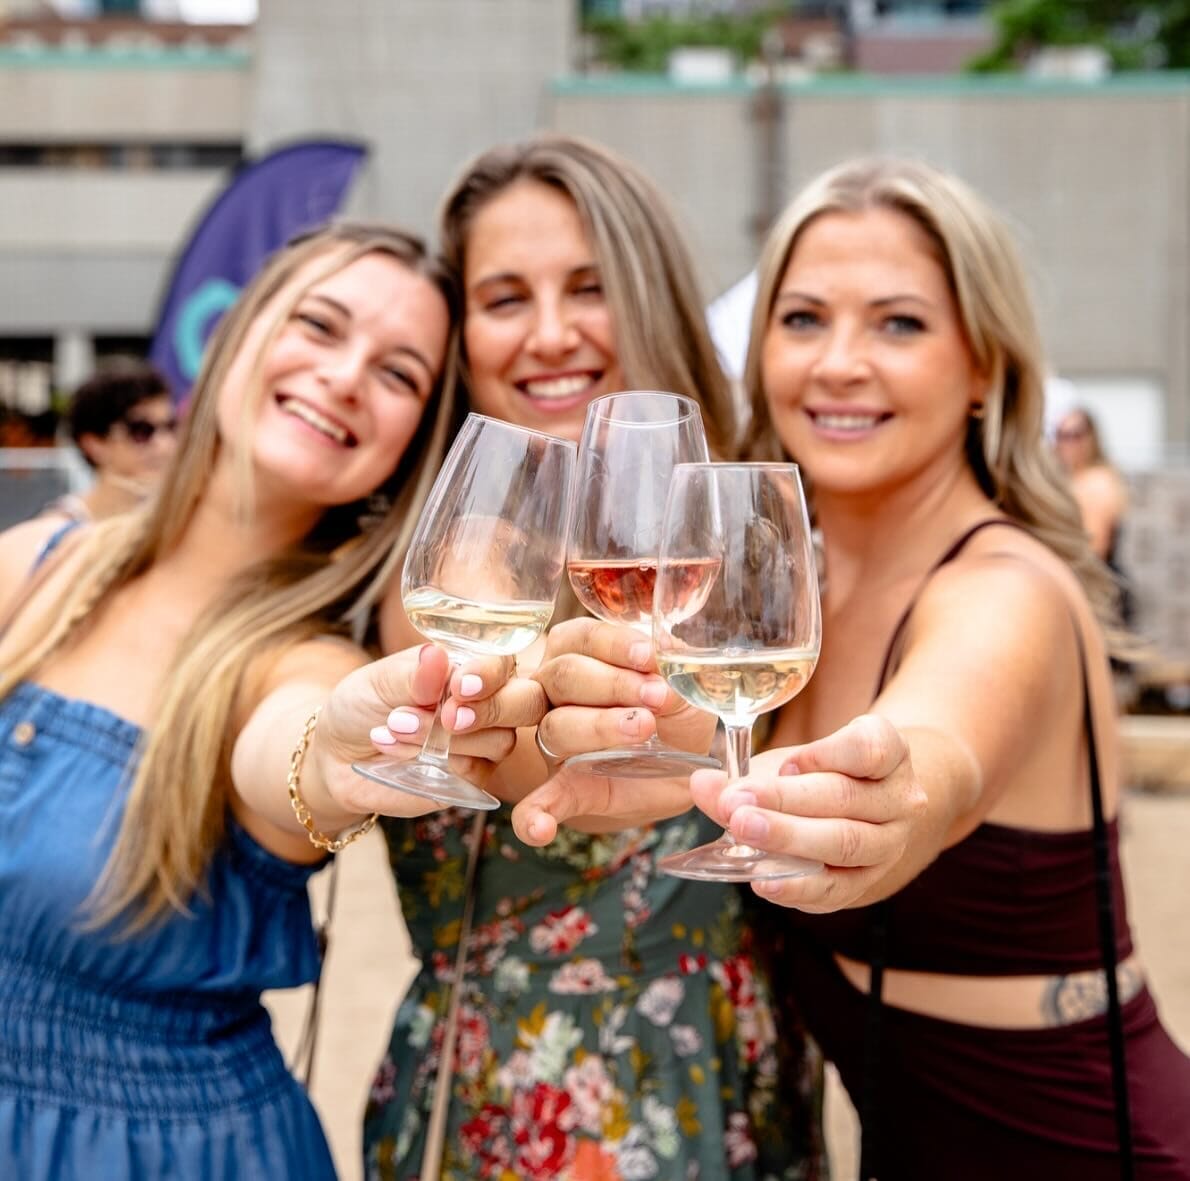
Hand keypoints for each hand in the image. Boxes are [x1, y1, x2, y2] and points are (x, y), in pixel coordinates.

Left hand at [315, 644, 546, 818]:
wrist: (337, 756)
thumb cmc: (362, 705)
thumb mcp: (378, 681)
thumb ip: (412, 675)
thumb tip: (436, 656)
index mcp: (471, 665)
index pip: (503, 663)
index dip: (490, 674)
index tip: (460, 685)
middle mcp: (488, 701)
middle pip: (527, 702)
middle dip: (491, 708)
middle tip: (447, 717)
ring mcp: (484, 740)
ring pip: (501, 740)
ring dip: (447, 737)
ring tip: (395, 727)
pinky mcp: (472, 777)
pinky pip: (478, 772)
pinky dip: (439, 762)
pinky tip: (397, 751)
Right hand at [510, 618, 715, 843]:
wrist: (682, 767)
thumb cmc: (678, 714)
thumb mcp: (687, 692)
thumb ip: (675, 681)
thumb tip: (665, 680)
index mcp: (583, 653)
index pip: (582, 638)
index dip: (613, 645)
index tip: (648, 657)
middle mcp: (557, 691)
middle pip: (564, 676)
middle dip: (612, 684)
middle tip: (655, 698)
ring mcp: (558, 740)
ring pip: (558, 726)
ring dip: (598, 727)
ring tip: (641, 729)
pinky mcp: (567, 785)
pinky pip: (541, 800)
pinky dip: (535, 815)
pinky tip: (539, 830)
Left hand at [690, 714, 927, 911]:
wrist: (867, 810)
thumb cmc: (823, 774)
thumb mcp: (794, 761)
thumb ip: (748, 774)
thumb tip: (702, 784)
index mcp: (890, 752)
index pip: (869, 749)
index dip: (825, 754)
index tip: (784, 763)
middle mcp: (900, 798)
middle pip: (844, 798)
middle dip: (784, 801)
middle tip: (735, 805)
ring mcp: (890, 844)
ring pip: (844, 843)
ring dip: (788, 840)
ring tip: (742, 832)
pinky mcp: (868, 883)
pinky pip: (836, 889)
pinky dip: (797, 886)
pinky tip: (762, 880)